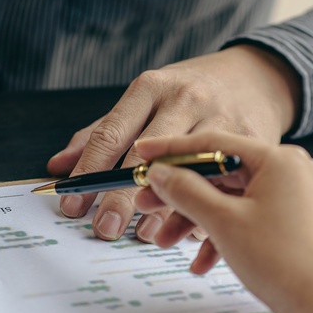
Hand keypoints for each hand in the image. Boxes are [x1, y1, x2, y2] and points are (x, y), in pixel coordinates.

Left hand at [47, 45, 300, 241]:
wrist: (255, 78)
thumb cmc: (188, 92)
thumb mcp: (144, 100)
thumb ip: (101, 132)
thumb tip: (57, 166)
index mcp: (151, 88)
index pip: (111, 133)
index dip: (88, 172)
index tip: (71, 205)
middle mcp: (186, 99)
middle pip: (148, 155)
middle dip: (122, 196)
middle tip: (104, 228)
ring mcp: (222, 119)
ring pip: (190, 173)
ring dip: (167, 210)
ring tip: (146, 235)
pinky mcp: (252, 142)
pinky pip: (226, 185)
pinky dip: (208, 213)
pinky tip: (190, 235)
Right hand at [133, 131, 312, 312]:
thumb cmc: (285, 263)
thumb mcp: (223, 222)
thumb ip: (186, 191)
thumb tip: (162, 173)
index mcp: (278, 158)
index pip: (213, 143)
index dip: (171, 150)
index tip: (144, 154)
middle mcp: (290, 170)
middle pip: (220, 173)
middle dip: (180, 195)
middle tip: (148, 204)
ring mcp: (295, 195)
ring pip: (232, 199)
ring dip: (197, 219)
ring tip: (166, 240)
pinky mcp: (295, 220)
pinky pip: (249, 217)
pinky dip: (224, 234)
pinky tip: (201, 261)